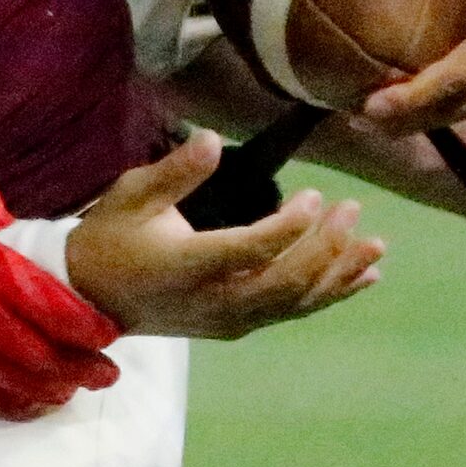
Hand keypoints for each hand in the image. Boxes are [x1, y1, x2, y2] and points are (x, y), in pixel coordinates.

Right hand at [0, 163, 122, 420]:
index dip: (86, 322)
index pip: (50, 303)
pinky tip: (29, 405)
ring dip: (55, 391)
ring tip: (81, 391)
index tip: (110, 327)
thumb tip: (4, 218)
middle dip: (83, 366)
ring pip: (15, 386)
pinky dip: (12, 406)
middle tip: (109, 370)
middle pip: (43, 355)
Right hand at [65, 133, 382, 337]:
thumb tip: (211, 140)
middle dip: (326, 248)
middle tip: (352, 209)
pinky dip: (329, 295)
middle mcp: (215, 301)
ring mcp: (228, 320)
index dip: (290, 226)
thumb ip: (176, 171)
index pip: (252, 250)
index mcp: (188, 266)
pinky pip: (290, 312)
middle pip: (285, 282)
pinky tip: (361, 279)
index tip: (314, 194)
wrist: (88, 298)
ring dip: (338, 274)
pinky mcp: (235, 326)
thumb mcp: (132, 195)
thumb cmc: (111, 236)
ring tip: (376, 246)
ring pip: (295, 302)